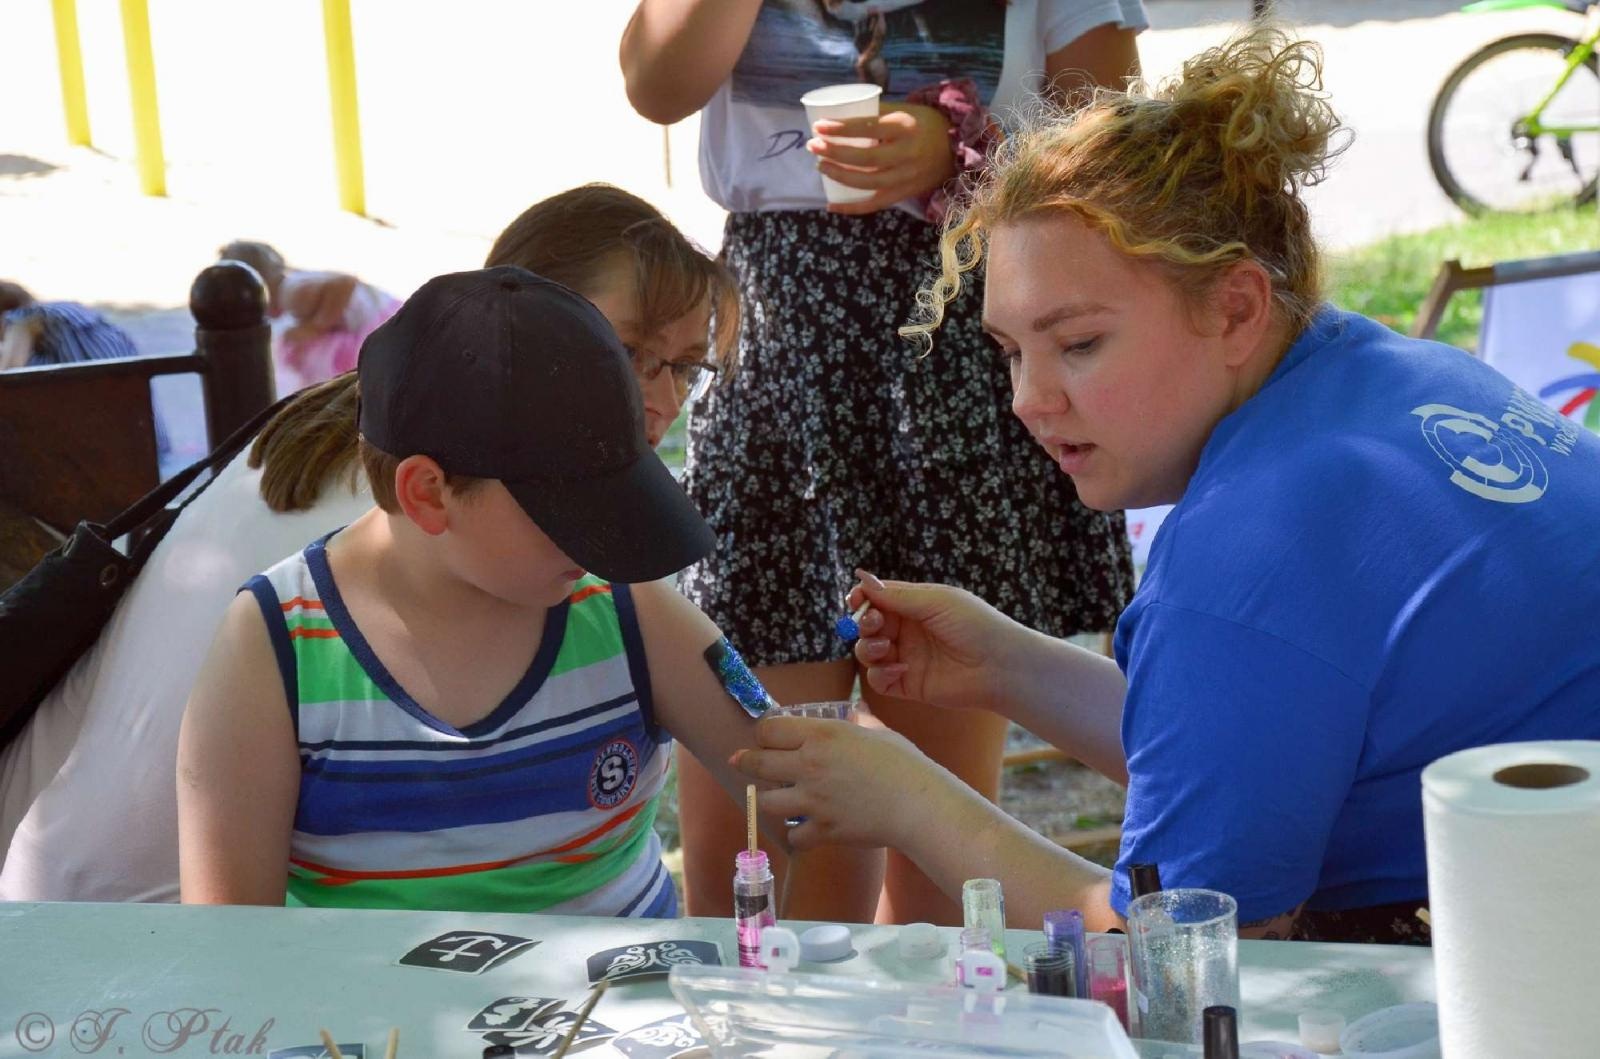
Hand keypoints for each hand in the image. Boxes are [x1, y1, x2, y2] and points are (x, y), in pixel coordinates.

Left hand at [732, 715, 953, 849]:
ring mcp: (812, 800)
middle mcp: (809, 765)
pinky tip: (802, 829)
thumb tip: (855, 713)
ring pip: (765, 802)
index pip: (769, 729)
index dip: (763, 733)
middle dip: (747, 762)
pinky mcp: (822, 829)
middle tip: (742, 762)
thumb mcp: (879, 733)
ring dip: (767, 799)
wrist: (917, 805)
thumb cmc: (904, 764)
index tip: (764, 737)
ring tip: (774, 798)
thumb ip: (860, 723)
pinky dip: (795, 834)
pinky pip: (793, 835)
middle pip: (757, 763)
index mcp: (821, 735)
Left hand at [808, 103, 952, 214]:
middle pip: (866, 157)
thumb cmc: (925, 124)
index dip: (842, 128)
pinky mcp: (905, 194)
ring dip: (840, 176)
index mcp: (906, 127)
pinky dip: (852, 208)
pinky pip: (875, 204)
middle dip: (835, 152)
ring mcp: (906, 177)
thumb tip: (840, 113)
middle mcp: (907, 154)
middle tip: (813, 146)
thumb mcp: (906, 110)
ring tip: (821, 166)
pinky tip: (831, 205)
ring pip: (868, 182)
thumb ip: (878, 113)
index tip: (819, 126)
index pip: (869, 127)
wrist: (956, 149)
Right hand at [847, 570, 1025, 712]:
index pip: (877, 599)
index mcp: (915, 605)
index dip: (862, 598)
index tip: (855, 599)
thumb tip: (861, 577)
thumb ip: (897, 595)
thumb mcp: (935, 601)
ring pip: (868, 652)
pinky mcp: (908, 684)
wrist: (1000, 666)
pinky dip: (880, 674)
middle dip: (864, 623)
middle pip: (868, 625)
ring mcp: (906, 657)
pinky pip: (879, 680)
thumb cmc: (975, 625)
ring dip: (868, 648)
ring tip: (886, 646)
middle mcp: (908, 631)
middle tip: (875, 624)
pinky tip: (899, 668)